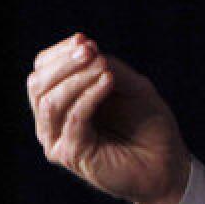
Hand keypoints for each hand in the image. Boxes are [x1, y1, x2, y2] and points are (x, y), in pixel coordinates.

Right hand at [27, 33, 191, 203]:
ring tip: (104, 67)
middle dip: (64, 62)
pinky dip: (90, 95)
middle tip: (90, 49)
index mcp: (62, 102)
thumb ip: (107, 66)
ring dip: (77, 77)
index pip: (42, 71)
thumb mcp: (130, 85)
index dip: (60, 53)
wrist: (166, 163)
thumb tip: (85, 46)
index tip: (84, 40)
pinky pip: (73, 119)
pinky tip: (108, 81)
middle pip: (38, 84)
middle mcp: (53, 122)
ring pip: (50, 101)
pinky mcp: (72, 154)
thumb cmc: (148, 124)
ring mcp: (58, 140)